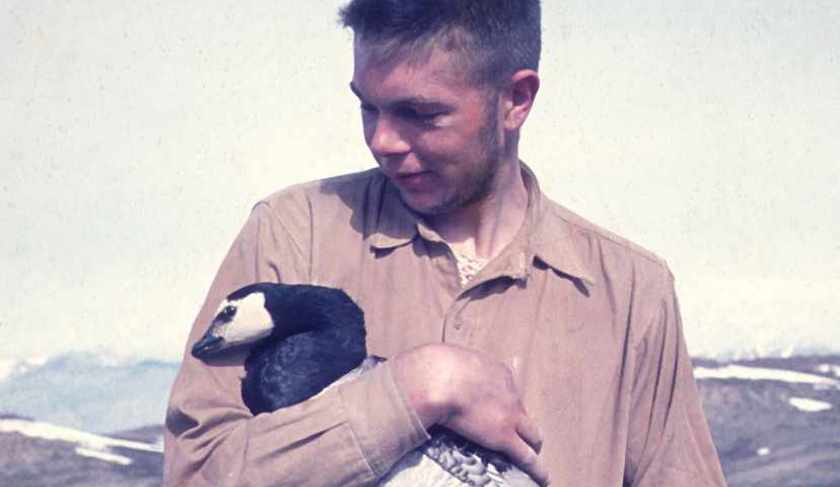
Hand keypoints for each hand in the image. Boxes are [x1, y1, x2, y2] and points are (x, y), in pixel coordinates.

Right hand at [391, 344, 549, 485]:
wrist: (438, 379)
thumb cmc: (435, 367)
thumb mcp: (448, 361)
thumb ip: (449, 370)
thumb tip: (435, 375)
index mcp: (495, 372)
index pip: (507, 390)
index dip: (504, 403)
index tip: (499, 410)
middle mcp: (508, 393)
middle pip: (523, 411)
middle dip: (521, 423)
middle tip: (518, 434)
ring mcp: (509, 416)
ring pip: (531, 434)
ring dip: (532, 444)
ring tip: (533, 455)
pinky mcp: (505, 437)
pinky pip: (527, 456)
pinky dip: (537, 469)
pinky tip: (542, 478)